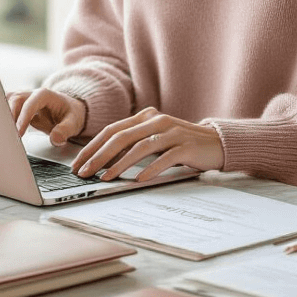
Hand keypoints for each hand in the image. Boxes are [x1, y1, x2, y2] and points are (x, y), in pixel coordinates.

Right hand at [6, 87, 85, 144]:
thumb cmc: (70, 114)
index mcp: (45, 95)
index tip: (19, 133)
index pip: (30, 103)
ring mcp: (24, 99)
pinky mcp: (18, 106)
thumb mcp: (73, 123)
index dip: (23, 118)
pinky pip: (6, 108)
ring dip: (3, 116)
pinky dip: (2, 117)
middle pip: (15, 99)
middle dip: (10, 116)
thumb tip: (55, 139)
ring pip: (7, 101)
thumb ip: (65, 130)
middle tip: (7, 135)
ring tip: (2, 133)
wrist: (69, 110)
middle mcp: (32, 94)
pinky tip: (1, 130)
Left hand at [71, 106, 224, 182]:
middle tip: (85, 172)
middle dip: (99, 156)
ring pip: (140, 147)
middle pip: (121, 137)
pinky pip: (165, 158)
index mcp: (146, 117)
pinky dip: (150, 169)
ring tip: (105, 178)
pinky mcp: (186, 146)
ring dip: (119, 164)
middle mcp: (157, 121)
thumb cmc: (181, 144)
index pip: (112, 130)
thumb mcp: (156, 139)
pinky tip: (138, 179)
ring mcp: (173, 133)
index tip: (78, 163)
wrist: (217, 142)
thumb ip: (134, 143)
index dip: (92, 146)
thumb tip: (103, 161)